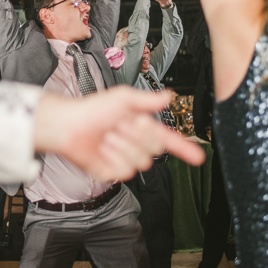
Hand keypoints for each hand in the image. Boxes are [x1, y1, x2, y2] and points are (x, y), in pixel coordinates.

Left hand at [33, 87, 205, 180]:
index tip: (199, 156)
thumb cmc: (92, 109)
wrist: (69, 125)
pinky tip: (102, 149)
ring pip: (140, 161)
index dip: (185, 148)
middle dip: (137, 135)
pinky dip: (113, 158)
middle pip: (155, 148)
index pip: (169, 139)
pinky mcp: (112, 172)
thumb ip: (147, 100)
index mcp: (142, 126)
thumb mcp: (123, 98)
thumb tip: (169, 96)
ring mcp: (124, 159)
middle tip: (119, 125)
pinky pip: (124, 171)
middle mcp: (135, 143)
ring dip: (123, 145)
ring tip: (107, 136)